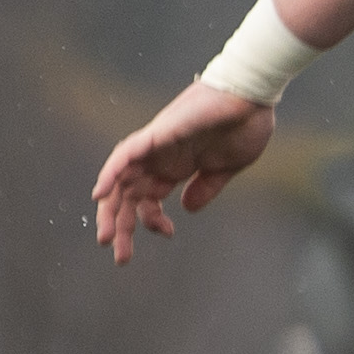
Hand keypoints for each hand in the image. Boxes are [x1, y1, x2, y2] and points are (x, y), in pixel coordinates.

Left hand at [91, 81, 275, 263]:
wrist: (253, 97)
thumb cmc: (246, 126)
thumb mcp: (225, 169)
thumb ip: (205, 188)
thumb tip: (187, 209)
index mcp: (176, 167)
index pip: (148, 199)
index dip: (151, 221)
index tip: (169, 234)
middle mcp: (160, 158)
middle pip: (128, 195)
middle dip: (122, 225)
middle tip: (119, 256)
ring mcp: (156, 146)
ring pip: (120, 180)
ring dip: (109, 208)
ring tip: (105, 237)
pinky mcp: (158, 134)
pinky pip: (125, 154)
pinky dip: (110, 173)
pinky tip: (100, 194)